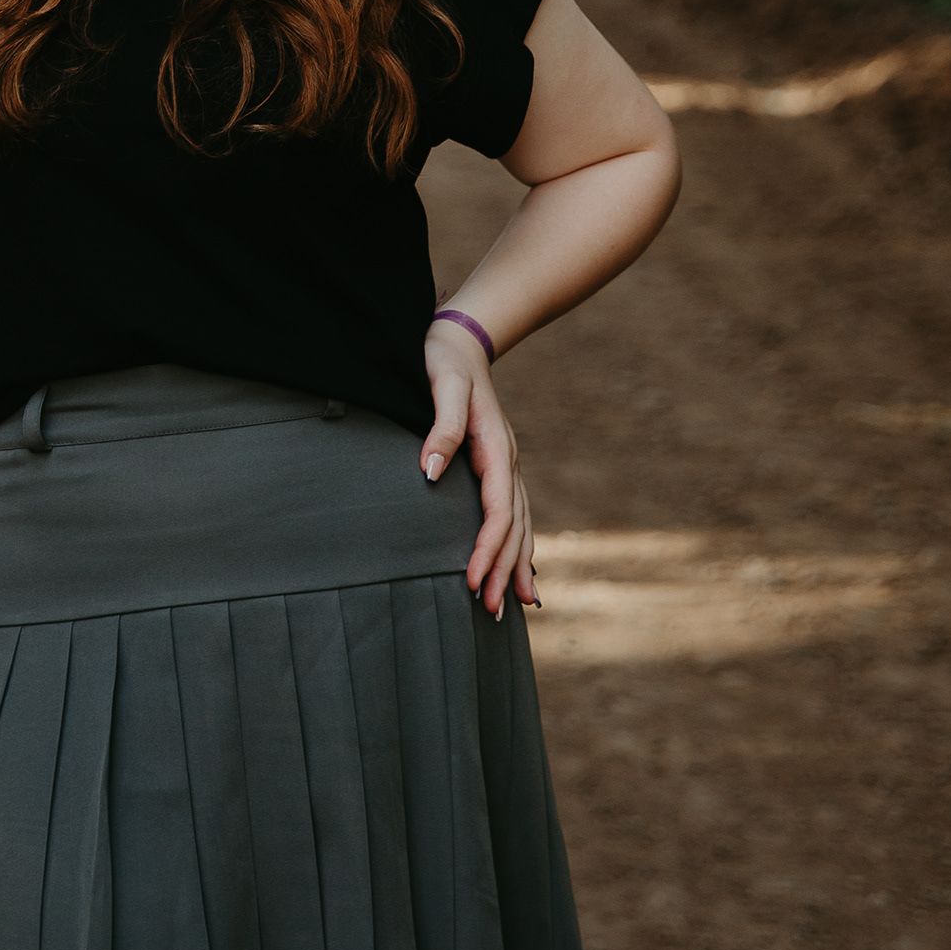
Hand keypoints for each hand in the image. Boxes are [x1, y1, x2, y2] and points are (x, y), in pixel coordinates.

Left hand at [420, 318, 538, 619]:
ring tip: (515, 604)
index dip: (488, 548)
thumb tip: (429, 473)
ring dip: (517, 564)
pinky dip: (518, 543)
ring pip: (520, 523)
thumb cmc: (444, 360)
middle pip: (515, 526)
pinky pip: (514, 512)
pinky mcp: (496, 464)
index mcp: (496, 448)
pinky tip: (518, 565)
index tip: (472, 580)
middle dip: (504, 570)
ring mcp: (505, 463)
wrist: (461, 337)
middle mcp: (507, 460)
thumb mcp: (442, 385)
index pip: (499, 510)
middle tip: (491, 612)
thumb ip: (441, 428)